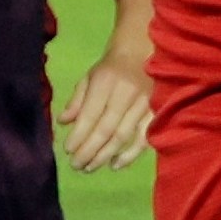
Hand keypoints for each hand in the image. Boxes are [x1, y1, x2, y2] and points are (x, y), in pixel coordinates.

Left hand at [58, 40, 151, 172]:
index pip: (90, 114)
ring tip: (89, 168)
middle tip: (76, 165)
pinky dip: (130, 154)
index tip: (67, 150)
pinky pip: (144, 137)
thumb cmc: (112, 67)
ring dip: (104, 155)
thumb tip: (63, 122)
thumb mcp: (90, 76)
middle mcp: (126, 93)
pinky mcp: (157, 112)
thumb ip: (77, 100)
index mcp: (106, 82)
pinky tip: (115, 164)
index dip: (78, 135)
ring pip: (123, 136)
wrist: (145, 51)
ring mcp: (144, 104)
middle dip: (88, 151)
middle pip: (105, 129)